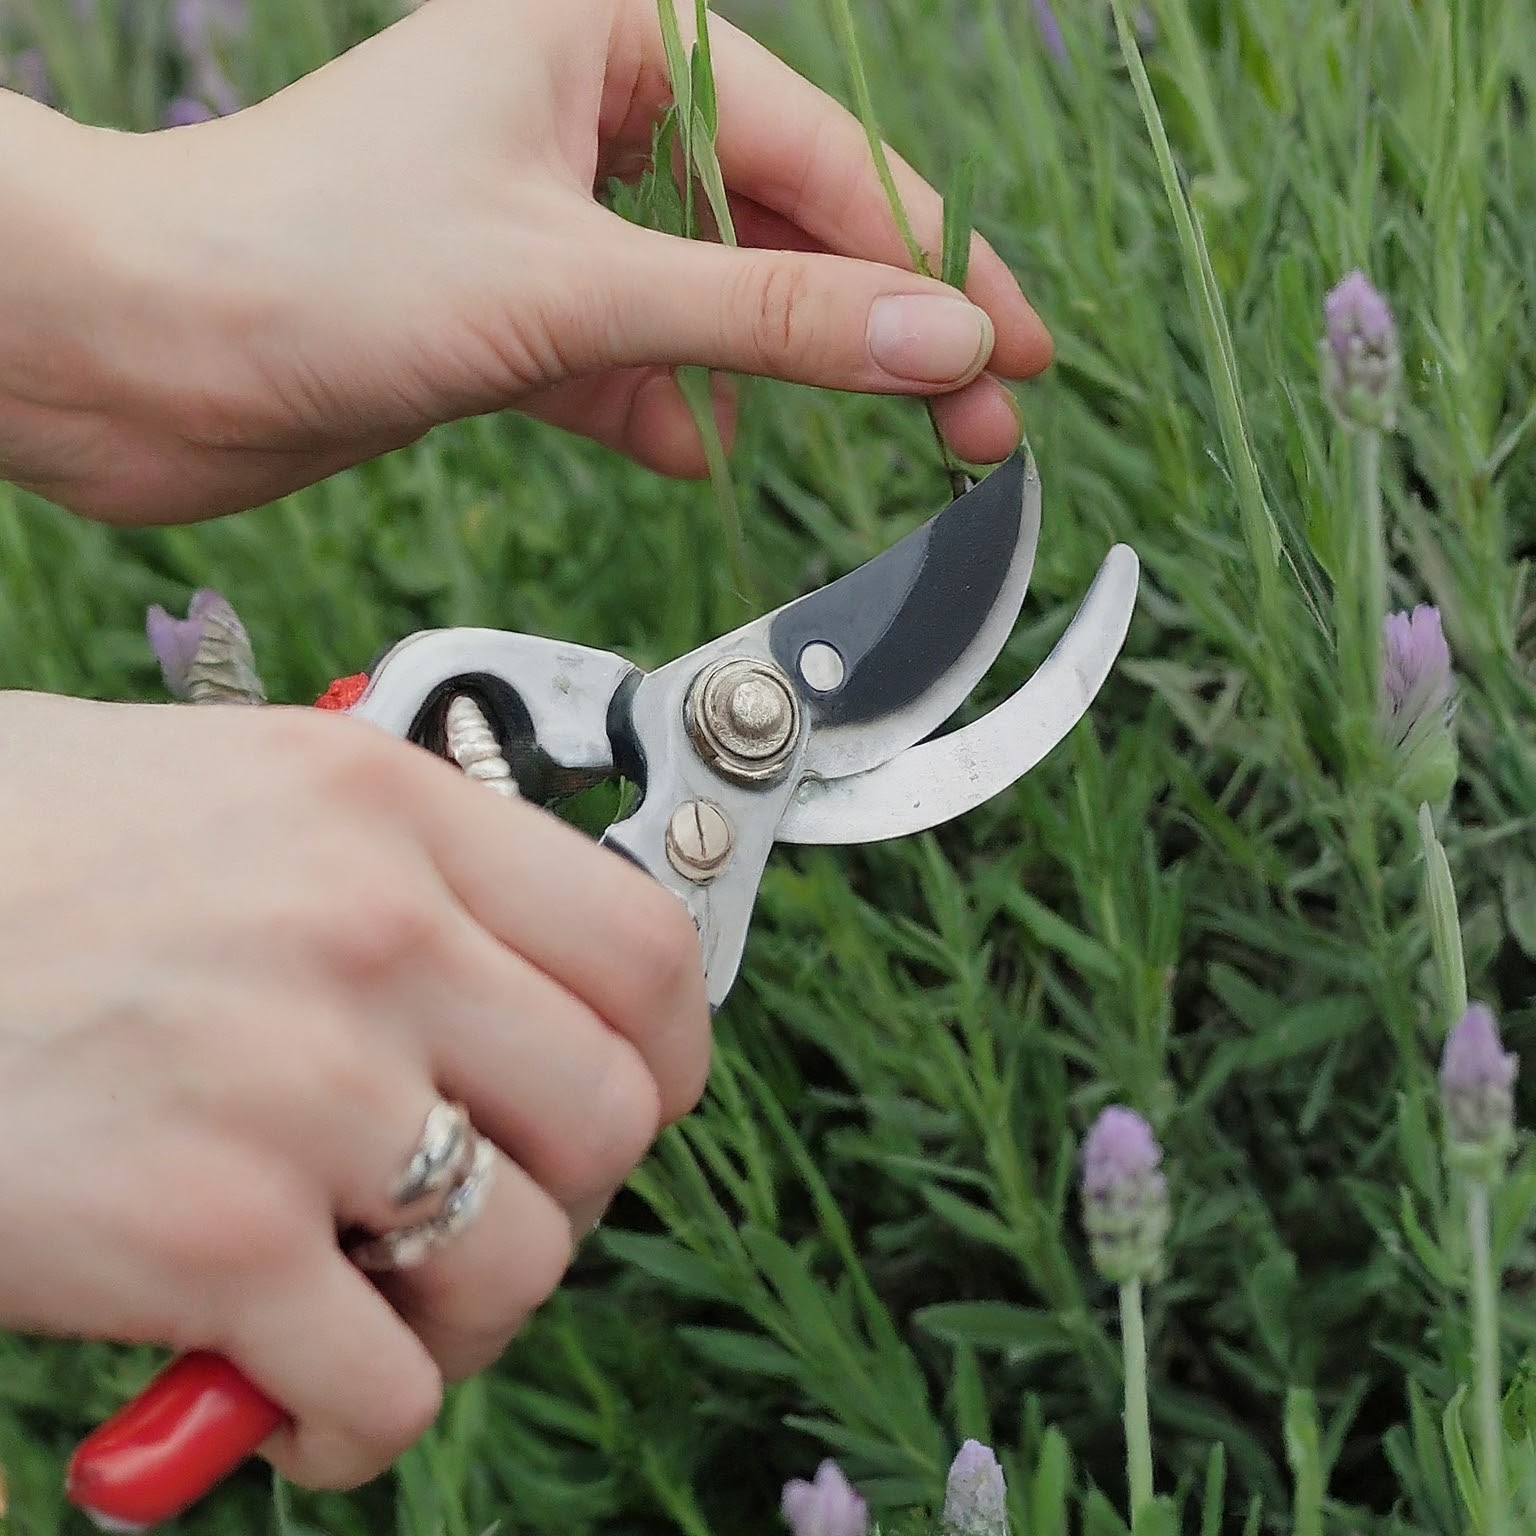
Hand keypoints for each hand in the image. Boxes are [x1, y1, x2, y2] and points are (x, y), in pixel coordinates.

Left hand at [0, 0, 1049, 522]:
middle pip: (780, 221)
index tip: (1015, 351)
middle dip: (874, 325)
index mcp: (605, 28)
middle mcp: (579, 105)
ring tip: (880, 437)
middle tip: (977, 420)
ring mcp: (544, 211)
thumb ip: (769, 317)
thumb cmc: (307, 261)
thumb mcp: (575, 285)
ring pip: (710, 292)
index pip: (818, 154)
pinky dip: (662, 405)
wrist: (128, 355)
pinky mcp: (506, 306)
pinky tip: (685, 446)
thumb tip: (940, 344)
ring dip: (778, 370)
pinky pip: (626, 354)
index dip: (929, 263)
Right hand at [0, 691, 707, 1487]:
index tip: (634, 1104)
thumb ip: (398, 874)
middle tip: (481, 1215)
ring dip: (472, 1316)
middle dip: (569, 1193)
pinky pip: (387, 1384)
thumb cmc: (12, 858)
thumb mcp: (236, 793)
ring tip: (385, 1310)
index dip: (668, 1053)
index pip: (646, 946)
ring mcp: (301, 1081)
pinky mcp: (208, 1233)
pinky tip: (292, 1394)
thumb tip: (518, 991)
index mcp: (391, 809)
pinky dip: (361, 1420)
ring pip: (524, 1257)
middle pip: (613, 1114)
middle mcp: (375, 931)